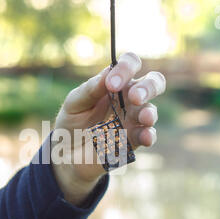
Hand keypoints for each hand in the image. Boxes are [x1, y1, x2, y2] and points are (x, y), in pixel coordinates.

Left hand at [52, 52, 166, 204]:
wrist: (67, 153)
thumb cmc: (72, 121)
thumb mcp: (74, 103)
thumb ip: (89, 89)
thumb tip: (107, 73)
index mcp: (115, 83)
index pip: (130, 64)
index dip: (126, 68)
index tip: (111, 84)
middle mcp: (129, 98)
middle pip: (152, 83)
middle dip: (148, 87)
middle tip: (134, 97)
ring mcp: (133, 120)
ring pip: (151, 110)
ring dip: (149, 113)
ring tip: (144, 117)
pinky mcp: (133, 141)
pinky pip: (148, 136)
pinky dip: (149, 135)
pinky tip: (145, 136)